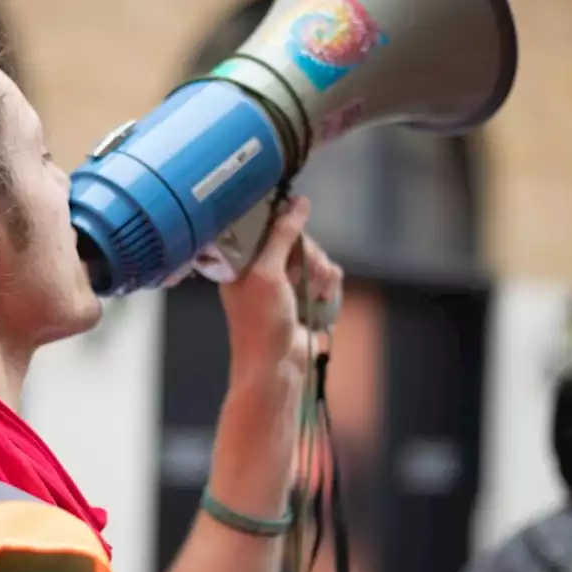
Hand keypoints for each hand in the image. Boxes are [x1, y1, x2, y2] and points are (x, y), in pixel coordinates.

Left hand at [218, 196, 342, 392]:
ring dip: (321, 272)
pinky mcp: (306, 297)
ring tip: (316, 293)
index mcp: (242, 261)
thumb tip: (298, 203)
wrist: (276, 368)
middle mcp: (262, 269)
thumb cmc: (261, 322)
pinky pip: (326, 277)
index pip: (267, 225)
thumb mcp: (267, 273)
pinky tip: (323, 300)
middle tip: (309, 271)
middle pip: (297, 240)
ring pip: (315, 257)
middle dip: (308, 255)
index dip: (285, 224)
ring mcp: (286, 284)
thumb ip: (282, 235)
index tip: (297, 228)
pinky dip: (329, 287)